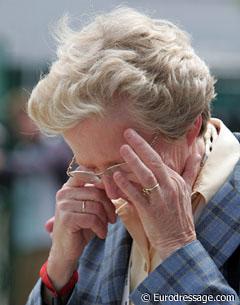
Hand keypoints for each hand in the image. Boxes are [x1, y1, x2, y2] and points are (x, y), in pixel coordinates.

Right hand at [47, 175, 115, 288]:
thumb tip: (116, 181)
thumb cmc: (83, 226)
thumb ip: (98, 193)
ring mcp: (63, 205)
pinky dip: (101, 228)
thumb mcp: (91, 207)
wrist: (67, 250)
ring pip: (95, 206)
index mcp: (69, 186)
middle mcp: (64, 192)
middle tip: (113, 218)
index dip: (103, 180)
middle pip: (96, 192)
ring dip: (105, 219)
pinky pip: (92, 219)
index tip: (113, 193)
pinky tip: (101, 234)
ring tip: (106, 227)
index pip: (87, 173)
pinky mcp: (66, 219)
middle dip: (109, 206)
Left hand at [113, 129, 200, 258]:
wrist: (178, 241)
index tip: (134, 136)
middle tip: (128, 133)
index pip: (160, 159)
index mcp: (176, 180)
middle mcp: (170, 187)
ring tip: (122, 149)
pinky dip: (126, 185)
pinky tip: (116, 176)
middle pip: (155, 162)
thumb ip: (190, 170)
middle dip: (141, 146)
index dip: (146, 147)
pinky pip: (137, 195)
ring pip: (146, 175)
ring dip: (134, 161)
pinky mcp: (151, 211)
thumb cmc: (179, 214)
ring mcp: (161, 199)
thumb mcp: (186, 190)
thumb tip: (197, 153)